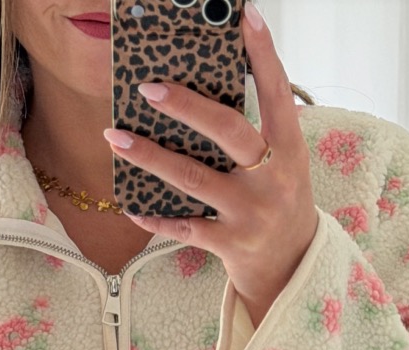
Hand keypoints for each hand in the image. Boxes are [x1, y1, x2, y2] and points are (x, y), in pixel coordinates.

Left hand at [102, 1, 318, 328]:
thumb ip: (254, 132)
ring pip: (193, 178)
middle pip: (227, 132)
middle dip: (185, 107)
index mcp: (289, 150)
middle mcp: (272, 178)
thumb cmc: (277, 200)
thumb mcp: (281, 163)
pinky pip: (185, 227)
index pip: (277, 92)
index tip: (246, 15)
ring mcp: (250, 213)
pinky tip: (132, 205)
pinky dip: (156, 217)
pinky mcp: (231, 244)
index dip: (263, 53)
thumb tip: (200, 93)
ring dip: (150, 157)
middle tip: (147, 87)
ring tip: (116, 137)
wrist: (292, 265)